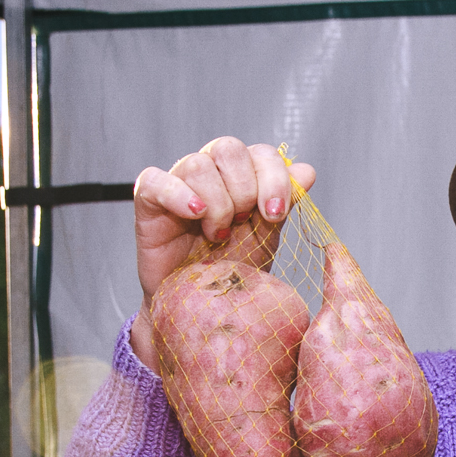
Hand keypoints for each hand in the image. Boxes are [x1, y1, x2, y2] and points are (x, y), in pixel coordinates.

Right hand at [130, 138, 316, 369]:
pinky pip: (156, 180)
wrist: (196, 306)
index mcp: (242, 175)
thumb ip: (282, 204)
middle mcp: (210, 170)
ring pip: (198, 165)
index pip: (262, 153)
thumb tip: (307, 171)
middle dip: (244, 189)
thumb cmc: (231, 269)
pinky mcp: (148, 199)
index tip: (274, 214)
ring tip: (217, 234)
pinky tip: (196, 215)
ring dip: (216, 203)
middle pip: (229, 149)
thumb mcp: (264, 238)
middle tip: (242, 223)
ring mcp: (178, 182)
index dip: (273, 178)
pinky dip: (178, 194)